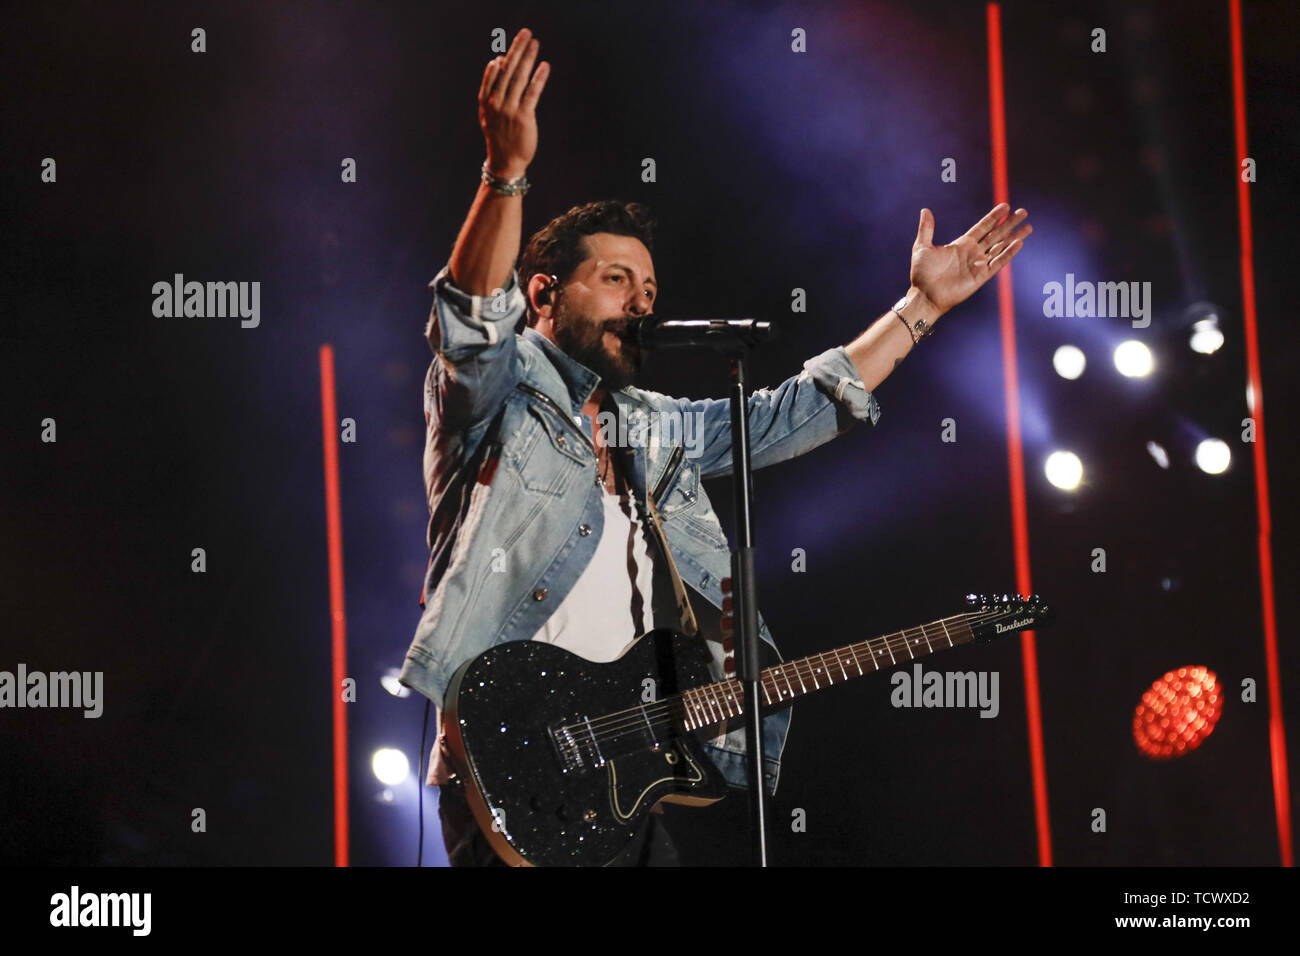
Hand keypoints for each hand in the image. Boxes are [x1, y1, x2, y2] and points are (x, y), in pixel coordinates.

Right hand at [479, 28, 549, 177]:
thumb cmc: (500, 136)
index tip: (513, 44)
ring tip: (535, 43)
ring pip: (519, 78)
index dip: (504, 56)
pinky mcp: (524, 117)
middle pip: (507, 70)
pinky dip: (538, 78)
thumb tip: (498, 61)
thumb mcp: (490, 112)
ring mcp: (509, 110)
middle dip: (517, 49)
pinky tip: (544, 66)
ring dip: (527, 58)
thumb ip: (492, 87)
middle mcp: (496, 103)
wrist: (506, 162)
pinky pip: (532, 93)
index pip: (494, 72)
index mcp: (486, 100)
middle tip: (526, 33)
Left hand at [908, 203, 1031, 315]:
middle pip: (996, 234)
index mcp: (962, 244)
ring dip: (1014, 237)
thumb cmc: (922, 274)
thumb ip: (927, 229)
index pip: (982, 227)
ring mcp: (978, 264)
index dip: (994, 217)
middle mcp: (973, 253)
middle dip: (1009, 223)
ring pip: (1001, 247)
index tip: (1005, 206)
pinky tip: (1018, 244)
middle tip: (1023, 212)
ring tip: (1028, 227)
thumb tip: (925, 210)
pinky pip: (998, 263)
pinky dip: (1008, 254)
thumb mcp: (922, 247)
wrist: (924, 295)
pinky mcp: (981, 276)